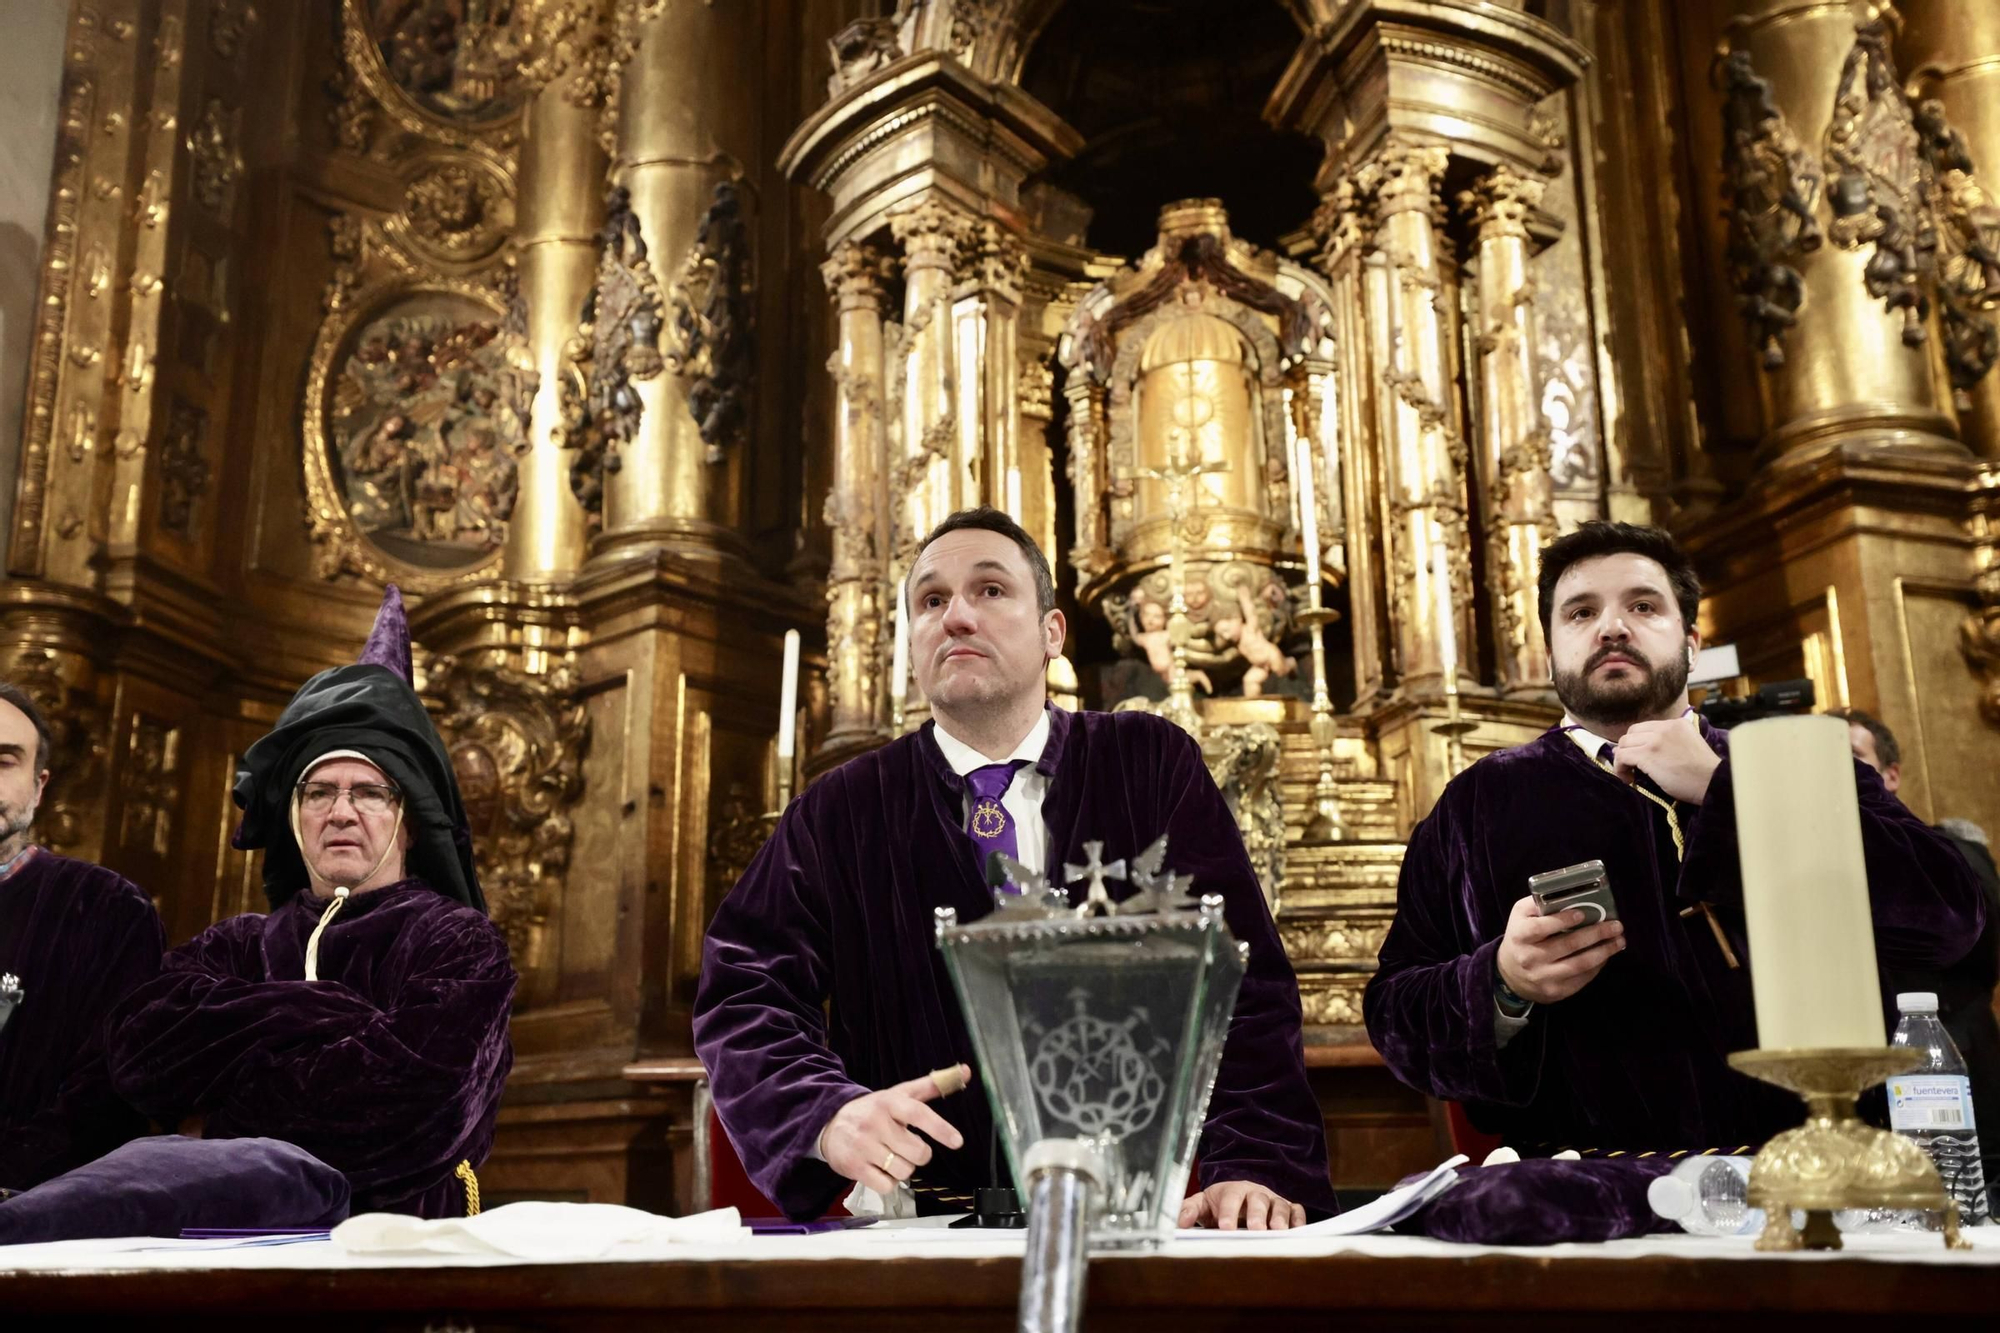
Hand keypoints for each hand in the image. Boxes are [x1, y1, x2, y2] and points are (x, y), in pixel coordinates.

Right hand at [819, 1065, 968, 1192]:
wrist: (829, 1123)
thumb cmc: (874, 1110)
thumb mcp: (900, 1094)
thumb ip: (933, 1084)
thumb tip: (966, 1071)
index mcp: (890, 1102)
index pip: (919, 1114)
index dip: (940, 1128)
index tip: (957, 1142)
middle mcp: (876, 1122)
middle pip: (917, 1152)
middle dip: (919, 1154)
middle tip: (907, 1146)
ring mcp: (863, 1145)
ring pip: (904, 1171)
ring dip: (903, 1168)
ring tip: (891, 1157)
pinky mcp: (853, 1166)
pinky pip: (887, 1186)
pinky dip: (889, 1182)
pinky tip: (880, 1169)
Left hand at [1177, 1180, 1306, 1230]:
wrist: (1240, 1194)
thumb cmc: (1220, 1203)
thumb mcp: (1202, 1204)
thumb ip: (1189, 1211)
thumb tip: (1179, 1223)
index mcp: (1232, 1190)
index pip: (1230, 1197)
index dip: (1228, 1212)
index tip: (1225, 1228)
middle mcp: (1254, 1192)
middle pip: (1257, 1199)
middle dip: (1256, 1214)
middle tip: (1255, 1229)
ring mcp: (1272, 1199)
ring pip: (1279, 1205)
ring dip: (1279, 1218)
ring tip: (1277, 1232)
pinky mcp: (1288, 1208)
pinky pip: (1296, 1210)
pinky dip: (1298, 1219)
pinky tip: (1297, 1231)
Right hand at [1495, 893, 1625, 1005]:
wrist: (1510, 974)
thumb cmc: (1521, 937)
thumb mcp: (1520, 916)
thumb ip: (1538, 904)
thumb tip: (1569, 895)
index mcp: (1520, 936)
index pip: (1540, 927)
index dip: (1562, 920)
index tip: (1582, 913)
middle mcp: (1530, 958)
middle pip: (1568, 945)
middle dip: (1596, 934)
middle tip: (1616, 926)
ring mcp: (1543, 977)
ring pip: (1580, 964)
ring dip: (1604, 952)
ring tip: (1619, 941)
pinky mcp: (1555, 991)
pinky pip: (1582, 978)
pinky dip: (1598, 966)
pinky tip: (1606, 955)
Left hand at [1611, 720, 1719, 803]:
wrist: (1713, 782)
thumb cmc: (1705, 772)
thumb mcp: (1690, 745)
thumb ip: (1673, 740)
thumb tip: (1653, 750)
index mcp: (1676, 724)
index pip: (1646, 727)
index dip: (1638, 742)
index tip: (1640, 756)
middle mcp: (1664, 728)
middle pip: (1631, 733)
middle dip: (1628, 749)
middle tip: (1632, 765)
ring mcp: (1654, 740)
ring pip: (1624, 744)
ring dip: (1622, 759)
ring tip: (1629, 774)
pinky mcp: (1647, 755)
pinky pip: (1622, 757)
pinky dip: (1620, 768)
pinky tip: (1627, 778)